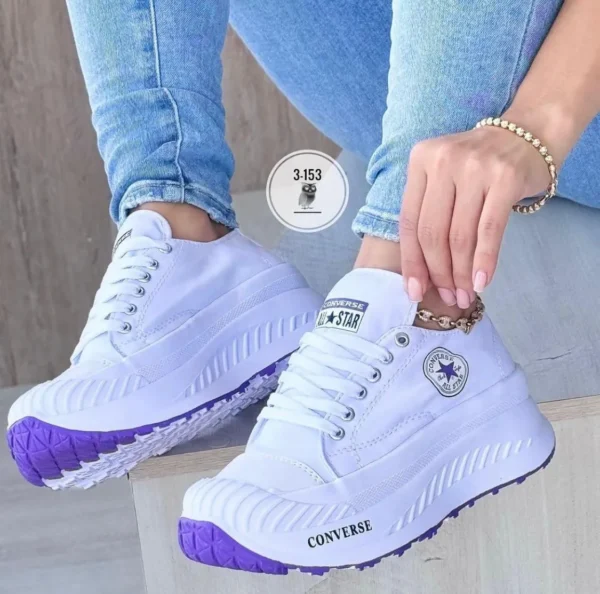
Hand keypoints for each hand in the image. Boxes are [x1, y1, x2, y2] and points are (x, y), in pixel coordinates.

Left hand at [399, 124, 550, 307]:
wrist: (529, 132)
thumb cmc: (478, 166)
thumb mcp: (443, 177)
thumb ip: (429, 213)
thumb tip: (420, 273)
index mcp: (420, 159)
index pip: (409, 221)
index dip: (411, 261)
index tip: (414, 291)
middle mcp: (444, 160)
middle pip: (432, 231)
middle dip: (438, 273)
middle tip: (447, 297)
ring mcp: (476, 167)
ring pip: (460, 235)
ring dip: (461, 273)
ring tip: (464, 296)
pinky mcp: (506, 178)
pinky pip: (489, 230)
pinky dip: (484, 260)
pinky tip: (482, 282)